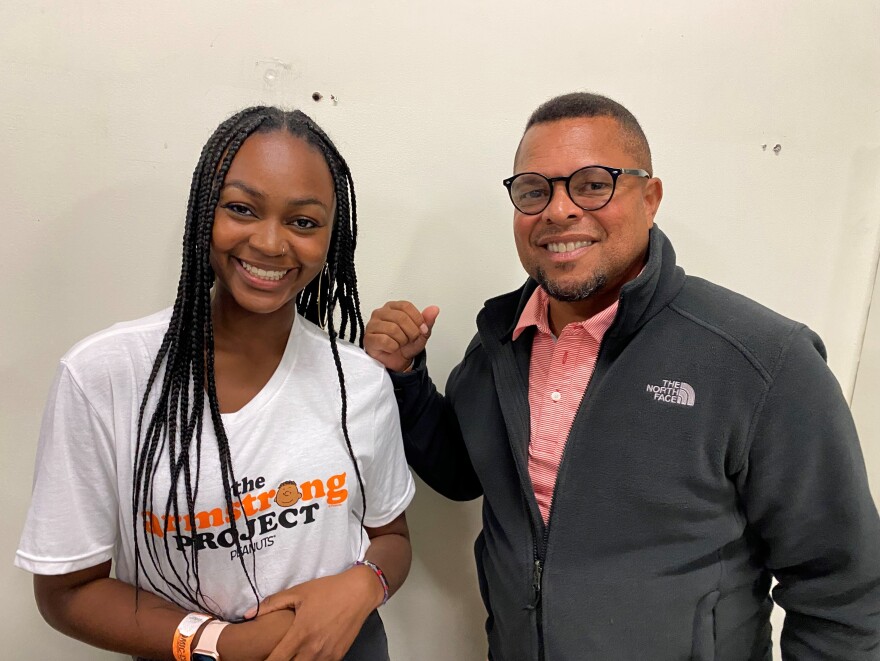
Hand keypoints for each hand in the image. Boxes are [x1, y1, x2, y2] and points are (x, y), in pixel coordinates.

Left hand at [252, 567, 381, 660]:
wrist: (359, 591)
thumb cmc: (328, 590)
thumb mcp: (298, 592)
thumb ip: (271, 604)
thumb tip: (248, 614)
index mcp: (300, 634)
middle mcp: (313, 649)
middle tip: (277, 655)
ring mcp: (327, 655)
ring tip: (292, 654)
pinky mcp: (338, 656)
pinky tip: (307, 653)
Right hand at [364, 301, 439, 371]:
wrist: (397, 362)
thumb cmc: (406, 345)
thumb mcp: (421, 333)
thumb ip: (427, 321)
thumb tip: (434, 309)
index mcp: (393, 307)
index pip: (406, 306)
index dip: (417, 319)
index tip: (421, 329)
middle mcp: (380, 313)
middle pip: (401, 317)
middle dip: (411, 332)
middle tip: (410, 339)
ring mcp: (372, 325)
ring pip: (393, 329)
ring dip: (402, 341)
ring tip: (400, 344)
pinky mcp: (368, 338)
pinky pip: (384, 340)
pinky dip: (393, 347)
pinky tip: (392, 348)